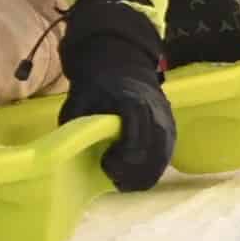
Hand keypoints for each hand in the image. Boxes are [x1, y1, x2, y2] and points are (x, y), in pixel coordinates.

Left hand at [56, 0, 175, 191]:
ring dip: (143, 173)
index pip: (136, 137)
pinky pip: (166, 154)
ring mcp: (166, 119)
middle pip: (153, 152)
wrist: (123, 63)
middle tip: (111, 174)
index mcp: (132, 102)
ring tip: (121, 177)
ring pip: (162, 157)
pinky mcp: (171, 127)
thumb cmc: (97, 84)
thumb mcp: (78, 99)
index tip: (105, 163)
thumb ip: (77, 123)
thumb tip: (69, 150)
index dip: (122, 157)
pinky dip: (152, 167)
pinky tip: (135, 172)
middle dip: (132, 170)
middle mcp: (155, 111)